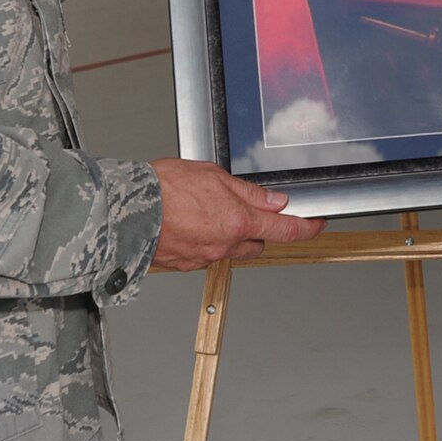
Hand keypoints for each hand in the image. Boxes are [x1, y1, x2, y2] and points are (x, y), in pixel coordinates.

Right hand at [149, 159, 324, 270]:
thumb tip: (273, 200)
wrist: (126, 210)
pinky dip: (205, 240)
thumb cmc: (163, 188)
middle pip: (257, 243)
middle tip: (243, 209)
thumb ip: (247, 191)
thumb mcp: (213, 175)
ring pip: (230, 249)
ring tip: (206, 211)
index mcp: (238, 222)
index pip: (285, 230)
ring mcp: (205, 257)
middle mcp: (225, 245)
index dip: (306, 228)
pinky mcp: (186, 265)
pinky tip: (190, 223)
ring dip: (229, 234)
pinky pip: (207, 254)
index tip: (316, 224)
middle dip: (257, 229)